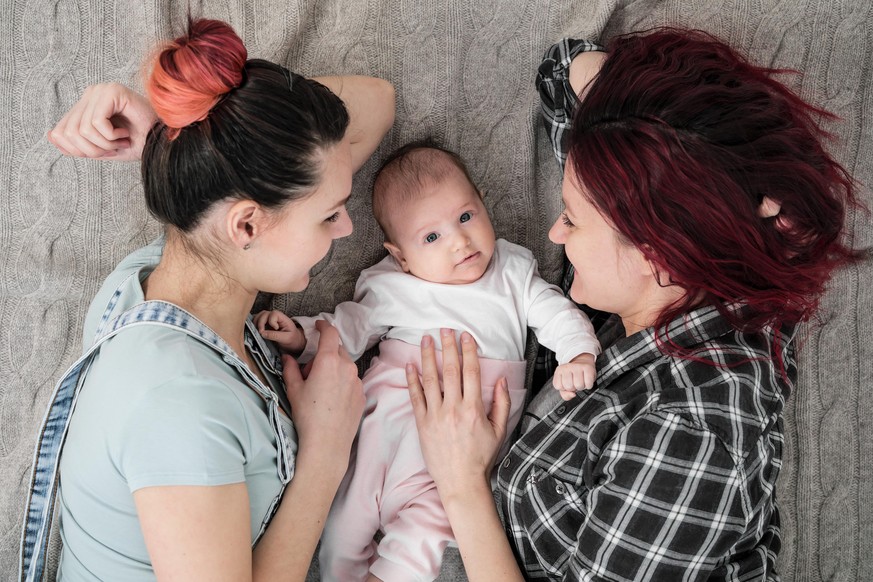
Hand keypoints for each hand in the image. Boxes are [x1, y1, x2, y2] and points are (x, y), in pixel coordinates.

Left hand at [47, 82, 156, 159]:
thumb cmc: (139, 143)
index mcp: (86, 104)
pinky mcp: (112, 92)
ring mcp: (101, 90)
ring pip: (82, 129)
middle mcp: (91, 93)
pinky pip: (96, 122)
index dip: (78, 150)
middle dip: (92, 150)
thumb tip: (52, 135)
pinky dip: (110, 136)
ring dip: (104, 144)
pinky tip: (124, 133)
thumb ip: (78, 144)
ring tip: (121, 140)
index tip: (104, 151)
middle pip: (69, 132)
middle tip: (114, 148)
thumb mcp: (102, 148)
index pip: (61, 130)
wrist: (163, 144)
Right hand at [254, 310, 305, 353]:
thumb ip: (275, 335)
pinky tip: (255, 331)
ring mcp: (269, 320)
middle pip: (264, 313)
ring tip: (258, 332)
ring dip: (256, 323)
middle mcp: (275, 317)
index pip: (274, 314)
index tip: (275, 329)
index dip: (272, 321)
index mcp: (283, 318)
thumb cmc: (292, 339)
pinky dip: (254, 325)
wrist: (293, 341)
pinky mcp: (265, 324)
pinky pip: (257, 320)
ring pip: (259, 316)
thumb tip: (262, 333)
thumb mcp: (286, 338)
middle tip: (261, 332)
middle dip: (261, 323)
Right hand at [282, 320, 363, 481]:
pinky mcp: (362, 395)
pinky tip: (331, 399)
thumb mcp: (293, 389)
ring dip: (334, 369)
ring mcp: (357, 381)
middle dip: (324, 354)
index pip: (330, 333)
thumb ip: (291, 368)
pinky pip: (351, 381)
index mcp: (329, 361)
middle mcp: (347, 367)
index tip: (319, 326)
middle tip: (310, 371)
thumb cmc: (308, 416)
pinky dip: (342, 382)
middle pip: (337, 350)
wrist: (327, 443)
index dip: (324, 326)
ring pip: (345, 366)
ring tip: (320, 387)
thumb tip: (288, 358)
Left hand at [406, 329, 510, 501]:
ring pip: (430, 380)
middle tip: (444, 330)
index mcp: (474, 409)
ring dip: (428, 357)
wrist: (461, 482)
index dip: (467, 351)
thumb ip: (502, 403)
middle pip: (450, 371)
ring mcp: (436, 416)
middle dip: (447, 347)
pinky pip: (416, 397)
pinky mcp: (422, 424)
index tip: (465, 336)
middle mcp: (454, 409)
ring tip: (426, 340)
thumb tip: (501, 379)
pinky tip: (410, 365)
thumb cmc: (482, 457)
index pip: (471, 372)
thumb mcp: (500, 430)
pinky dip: (412, 380)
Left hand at [553, 353, 596, 400]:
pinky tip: (586, 380)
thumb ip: (565, 394)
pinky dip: (588, 385)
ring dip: (581, 387)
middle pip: (568, 386)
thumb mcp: (565, 385)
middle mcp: (567, 367)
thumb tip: (572, 394)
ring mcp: (577, 366)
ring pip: (578, 385)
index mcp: (559, 370)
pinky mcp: (587, 367)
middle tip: (575, 383)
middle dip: (573, 388)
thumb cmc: (573, 376)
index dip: (564, 388)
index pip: (558, 386)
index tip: (567, 383)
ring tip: (581, 381)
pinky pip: (588, 384)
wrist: (583, 363)